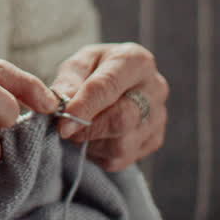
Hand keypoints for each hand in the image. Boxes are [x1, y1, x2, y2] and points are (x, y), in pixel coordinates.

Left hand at [50, 43, 168, 171]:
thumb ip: (68, 82)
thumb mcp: (77, 65)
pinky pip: (122, 158)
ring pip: (122, 144)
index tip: (63, 122)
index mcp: (136, 61)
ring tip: (79, 130)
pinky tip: (94, 138)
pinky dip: (100, 153)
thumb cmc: (95, 71)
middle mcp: (155, 88)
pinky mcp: (155, 140)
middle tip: (65, 129)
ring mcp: (159, 117)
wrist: (116, 84)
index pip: (108, 86)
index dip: (84, 107)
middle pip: (122, 119)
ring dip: (92, 142)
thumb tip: (60, 104)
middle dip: (88, 128)